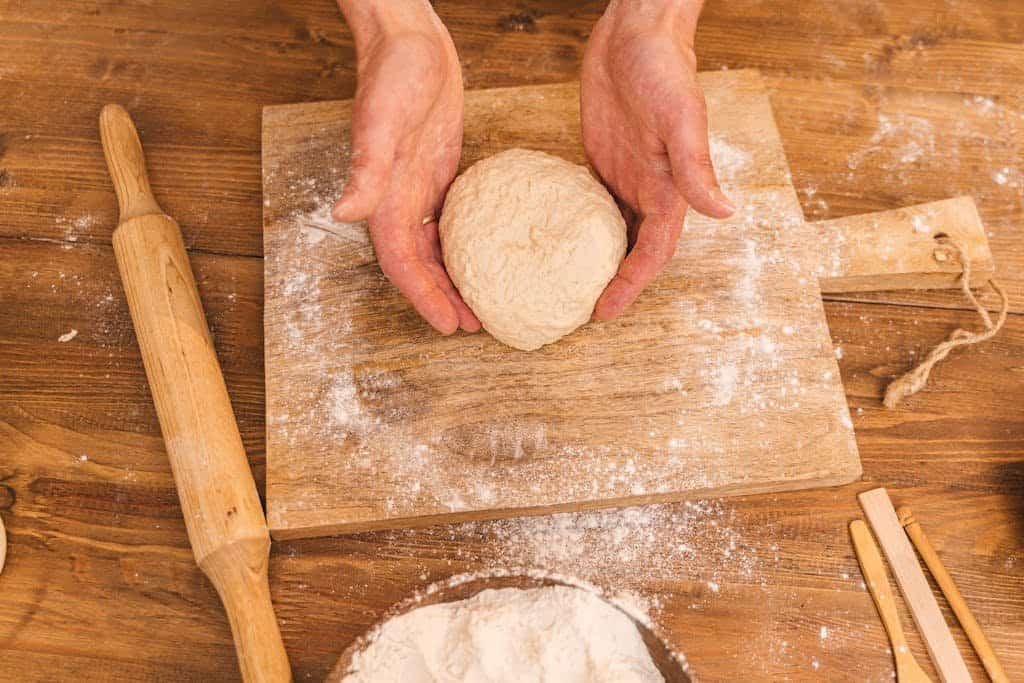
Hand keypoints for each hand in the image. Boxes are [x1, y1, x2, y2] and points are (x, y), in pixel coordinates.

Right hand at [333, 1, 478, 333]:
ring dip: (452, 278)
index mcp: (385, 197)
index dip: (423, 297)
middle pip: (419, 266)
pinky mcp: (438, 173)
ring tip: (480, 303)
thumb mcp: (380, 121)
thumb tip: (345, 211)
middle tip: (473, 326)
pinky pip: (448, 223)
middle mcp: (399, 200)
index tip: (449, 325)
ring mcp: (418, 188)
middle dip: (441, 299)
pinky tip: (483, 256)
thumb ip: (365, 168)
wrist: (408, 39)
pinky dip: (461, 246)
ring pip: (434, 249)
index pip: (403, 263)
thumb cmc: (392, 74)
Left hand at [581, 0, 733, 320]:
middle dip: (613, 285)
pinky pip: (587, 206)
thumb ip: (696, 167)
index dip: (632, 284)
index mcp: (670, 189)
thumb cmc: (664, 68)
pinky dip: (575, 230)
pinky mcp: (599, 162)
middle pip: (633, 252)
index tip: (605, 311)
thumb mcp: (680, 119)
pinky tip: (555, 244)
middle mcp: (647, 190)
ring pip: (611, 234)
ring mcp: (623, 177)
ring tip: (566, 290)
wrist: (636, 33)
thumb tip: (724, 213)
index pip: (653, 252)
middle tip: (578, 313)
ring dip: (595, 262)